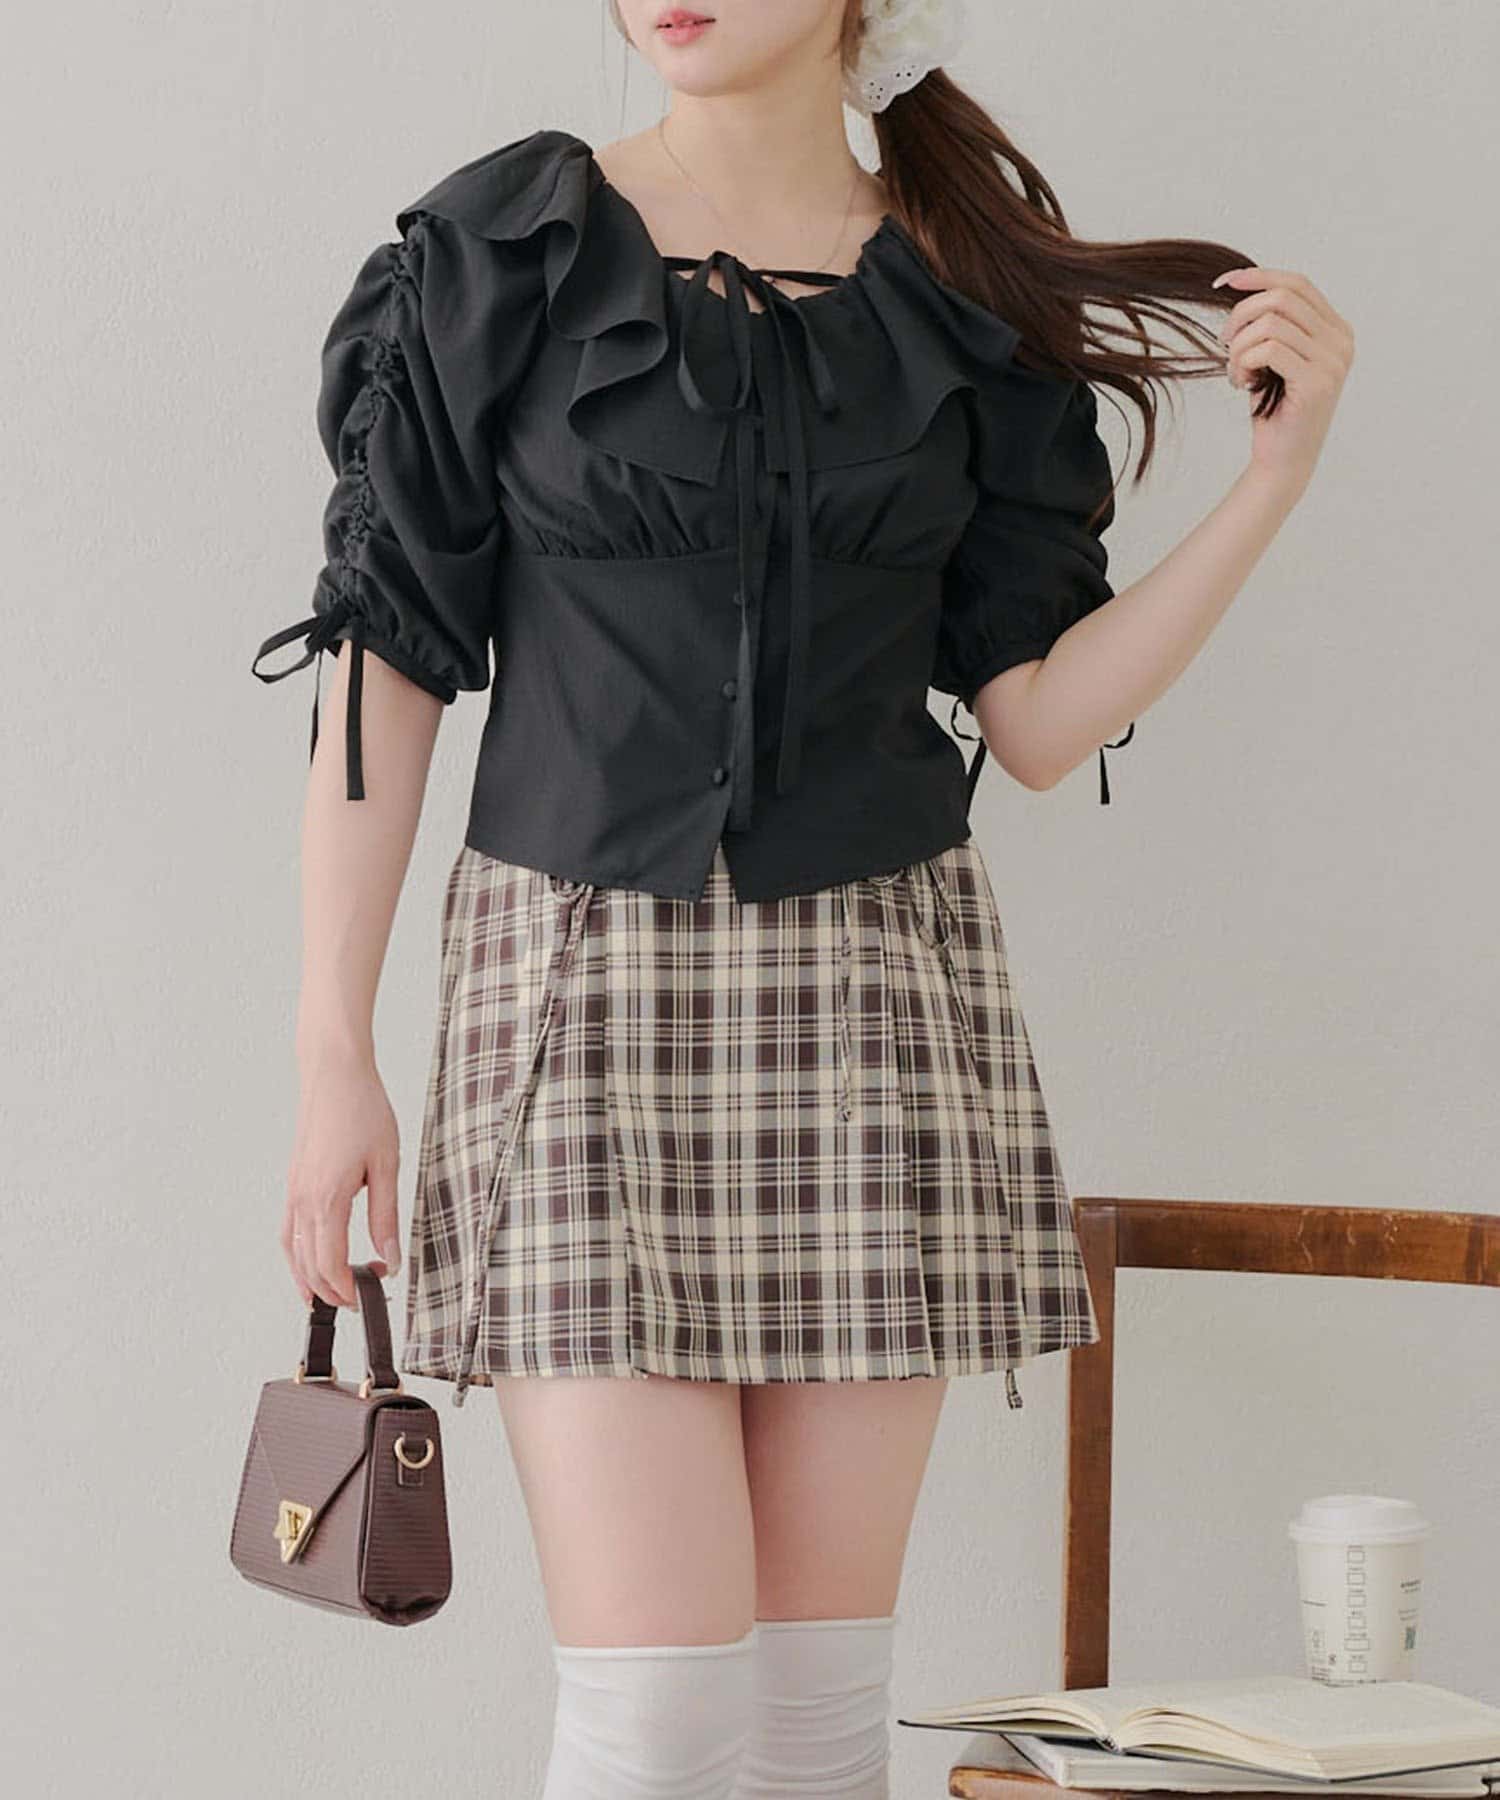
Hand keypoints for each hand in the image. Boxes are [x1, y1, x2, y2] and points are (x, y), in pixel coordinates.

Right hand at [281, 1051, 401, 1308]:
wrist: (334, 1075)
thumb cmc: (362, 1111)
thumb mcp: (387, 1164)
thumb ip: (386, 1216)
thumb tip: (391, 1256)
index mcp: (327, 1199)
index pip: (330, 1264)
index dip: (346, 1289)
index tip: (366, 1295)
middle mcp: (303, 1200)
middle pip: (309, 1265)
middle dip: (331, 1290)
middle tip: (359, 1297)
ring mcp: (294, 1192)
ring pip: (293, 1252)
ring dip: (310, 1278)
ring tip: (330, 1295)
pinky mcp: (294, 1183)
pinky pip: (289, 1231)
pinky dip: (297, 1255)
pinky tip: (311, 1260)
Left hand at [1215, 265, 1354, 493]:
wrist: (1283, 460)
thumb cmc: (1274, 409)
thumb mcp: (1273, 358)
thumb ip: (1272, 323)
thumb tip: (1242, 283)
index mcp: (1336, 330)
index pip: (1297, 284)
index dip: (1258, 277)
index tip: (1224, 282)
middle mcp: (1341, 342)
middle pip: (1282, 298)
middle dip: (1241, 315)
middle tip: (1224, 343)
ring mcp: (1333, 362)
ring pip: (1271, 324)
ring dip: (1239, 347)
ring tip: (1234, 372)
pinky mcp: (1316, 383)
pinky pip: (1268, 350)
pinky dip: (1243, 363)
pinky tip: (1240, 383)